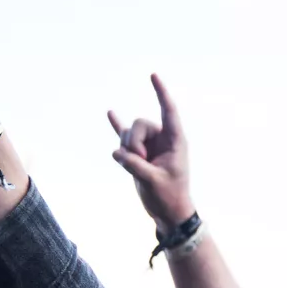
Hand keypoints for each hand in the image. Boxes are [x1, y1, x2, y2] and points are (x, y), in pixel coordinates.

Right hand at [108, 74, 194, 228]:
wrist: (168, 212)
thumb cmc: (168, 197)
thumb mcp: (153, 182)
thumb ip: (136, 166)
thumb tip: (118, 153)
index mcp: (175, 141)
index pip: (169, 111)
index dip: (161, 93)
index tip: (153, 75)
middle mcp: (162, 139)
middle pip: (139, 124)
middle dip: (134, 143)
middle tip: (141, 162)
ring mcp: (150, 145)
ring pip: (128, 134)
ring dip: (127, 150)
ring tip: (138, 167)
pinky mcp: (138, 154)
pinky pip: (125, 135)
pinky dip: (117, 125)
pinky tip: (110, 112)